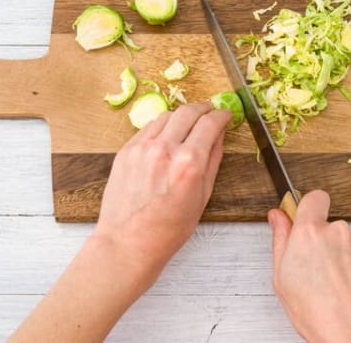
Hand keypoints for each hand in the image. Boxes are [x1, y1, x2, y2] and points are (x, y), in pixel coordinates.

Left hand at [95, 102, 231, 280]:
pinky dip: (162, 127)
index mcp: (189, 163)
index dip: (221, 115)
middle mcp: (165, 149)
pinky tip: (167, 136)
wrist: (128, 242)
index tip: (225, 114)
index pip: (209, 123)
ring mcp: (142, 148)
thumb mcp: (202, 197)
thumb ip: (212, 160)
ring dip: (181, 116)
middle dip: (203, 108)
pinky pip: (148, 128)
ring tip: (188, 123)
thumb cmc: (168, 229)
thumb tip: (219, 136)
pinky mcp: (126, 151)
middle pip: (188, 112)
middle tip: (210, 111)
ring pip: (166, 116)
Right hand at [268, 190, 350, 342]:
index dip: (308, 208)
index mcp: (310, 232)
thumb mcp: (282, 278)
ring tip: (333, 287)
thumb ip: (280, 239)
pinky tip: (348, 290)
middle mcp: (338, 232)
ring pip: (347, 243)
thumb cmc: (319, 313)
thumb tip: (278, 217)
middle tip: (313, 271)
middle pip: (329, 225)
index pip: (313, 197)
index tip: (304, 221)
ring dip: (340, 257)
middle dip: (321, 242)